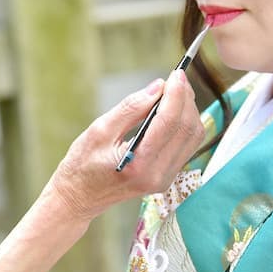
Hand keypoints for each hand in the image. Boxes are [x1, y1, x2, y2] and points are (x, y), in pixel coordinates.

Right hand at [47, 68, 204, 221]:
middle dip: (185, 99)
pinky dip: (185, 123)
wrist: (80, 197)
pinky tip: (174, 109)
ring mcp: (165, 179)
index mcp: (139, 164)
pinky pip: (187, 146)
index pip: (169, 122)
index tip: (176, 74)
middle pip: (187, 129)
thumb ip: (130, 108)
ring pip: (193, 137)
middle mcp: (158, 175)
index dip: (176, 94)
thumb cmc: (82, 164)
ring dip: (188, 110)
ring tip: (176, 91)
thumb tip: (157, 87)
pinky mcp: (167, 177)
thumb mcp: (99, 130)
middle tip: (177, 78)